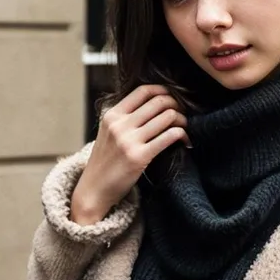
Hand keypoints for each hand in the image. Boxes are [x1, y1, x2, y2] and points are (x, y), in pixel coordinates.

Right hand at [71, 85, 189, 224]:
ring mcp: (129, 141)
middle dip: (177, 105)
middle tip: (183, 114)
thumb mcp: (108, 133)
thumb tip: (151, 105)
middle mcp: (120, 125)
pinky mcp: (139, 157)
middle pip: (158, 102)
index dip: (163, 90)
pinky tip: (185, 141)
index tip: (173, 98)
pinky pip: (168, 136)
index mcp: (112, 115)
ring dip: (182, 120)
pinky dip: (182, 135)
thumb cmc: (104, 163)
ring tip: (186, 128)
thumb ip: (124, 118)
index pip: (143, 91)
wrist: (94, 189)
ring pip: (167, 117)